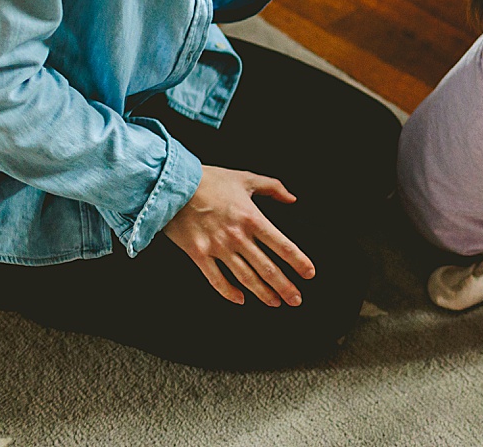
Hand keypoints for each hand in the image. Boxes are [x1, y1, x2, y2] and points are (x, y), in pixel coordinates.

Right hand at [163, 164, 314, 306]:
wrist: (173, 184)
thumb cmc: (210, 179)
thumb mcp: (246, 178)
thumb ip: (273, 187)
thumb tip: (292, 198)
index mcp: (252, 218)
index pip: (282, 245)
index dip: (298, 261)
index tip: (309, 273)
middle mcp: (238, 236)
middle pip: (267, 268)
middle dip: (285, 286)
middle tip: (296, 299)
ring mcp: (218, 247)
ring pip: (245, 277)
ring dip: (263, 293)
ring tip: (276, 303)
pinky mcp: (199, 254)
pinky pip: (216, 280)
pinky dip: (229, 292)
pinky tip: (241, 300)